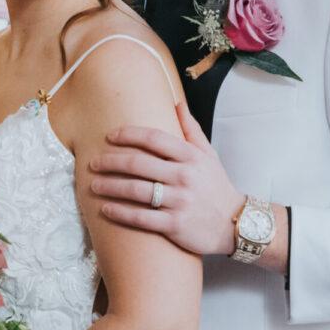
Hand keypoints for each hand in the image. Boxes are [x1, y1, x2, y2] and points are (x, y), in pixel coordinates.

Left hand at [87, 102, 242, 257]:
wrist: (236, 225)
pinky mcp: (174, 225)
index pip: (154, 139)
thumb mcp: (209, 156)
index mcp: (191, 157)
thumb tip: (177, 104)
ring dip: (109, 186)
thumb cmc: (217, 187)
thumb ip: (191, 131)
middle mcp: (184, 177)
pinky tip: (105, 209)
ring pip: (135, 191)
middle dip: (110, 162)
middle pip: (138, 164)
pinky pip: (140, 218)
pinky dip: (120, 213)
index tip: (109, 136)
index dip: (129, 134)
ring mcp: (179, 201)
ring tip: (93, 184)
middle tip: (93, 163)